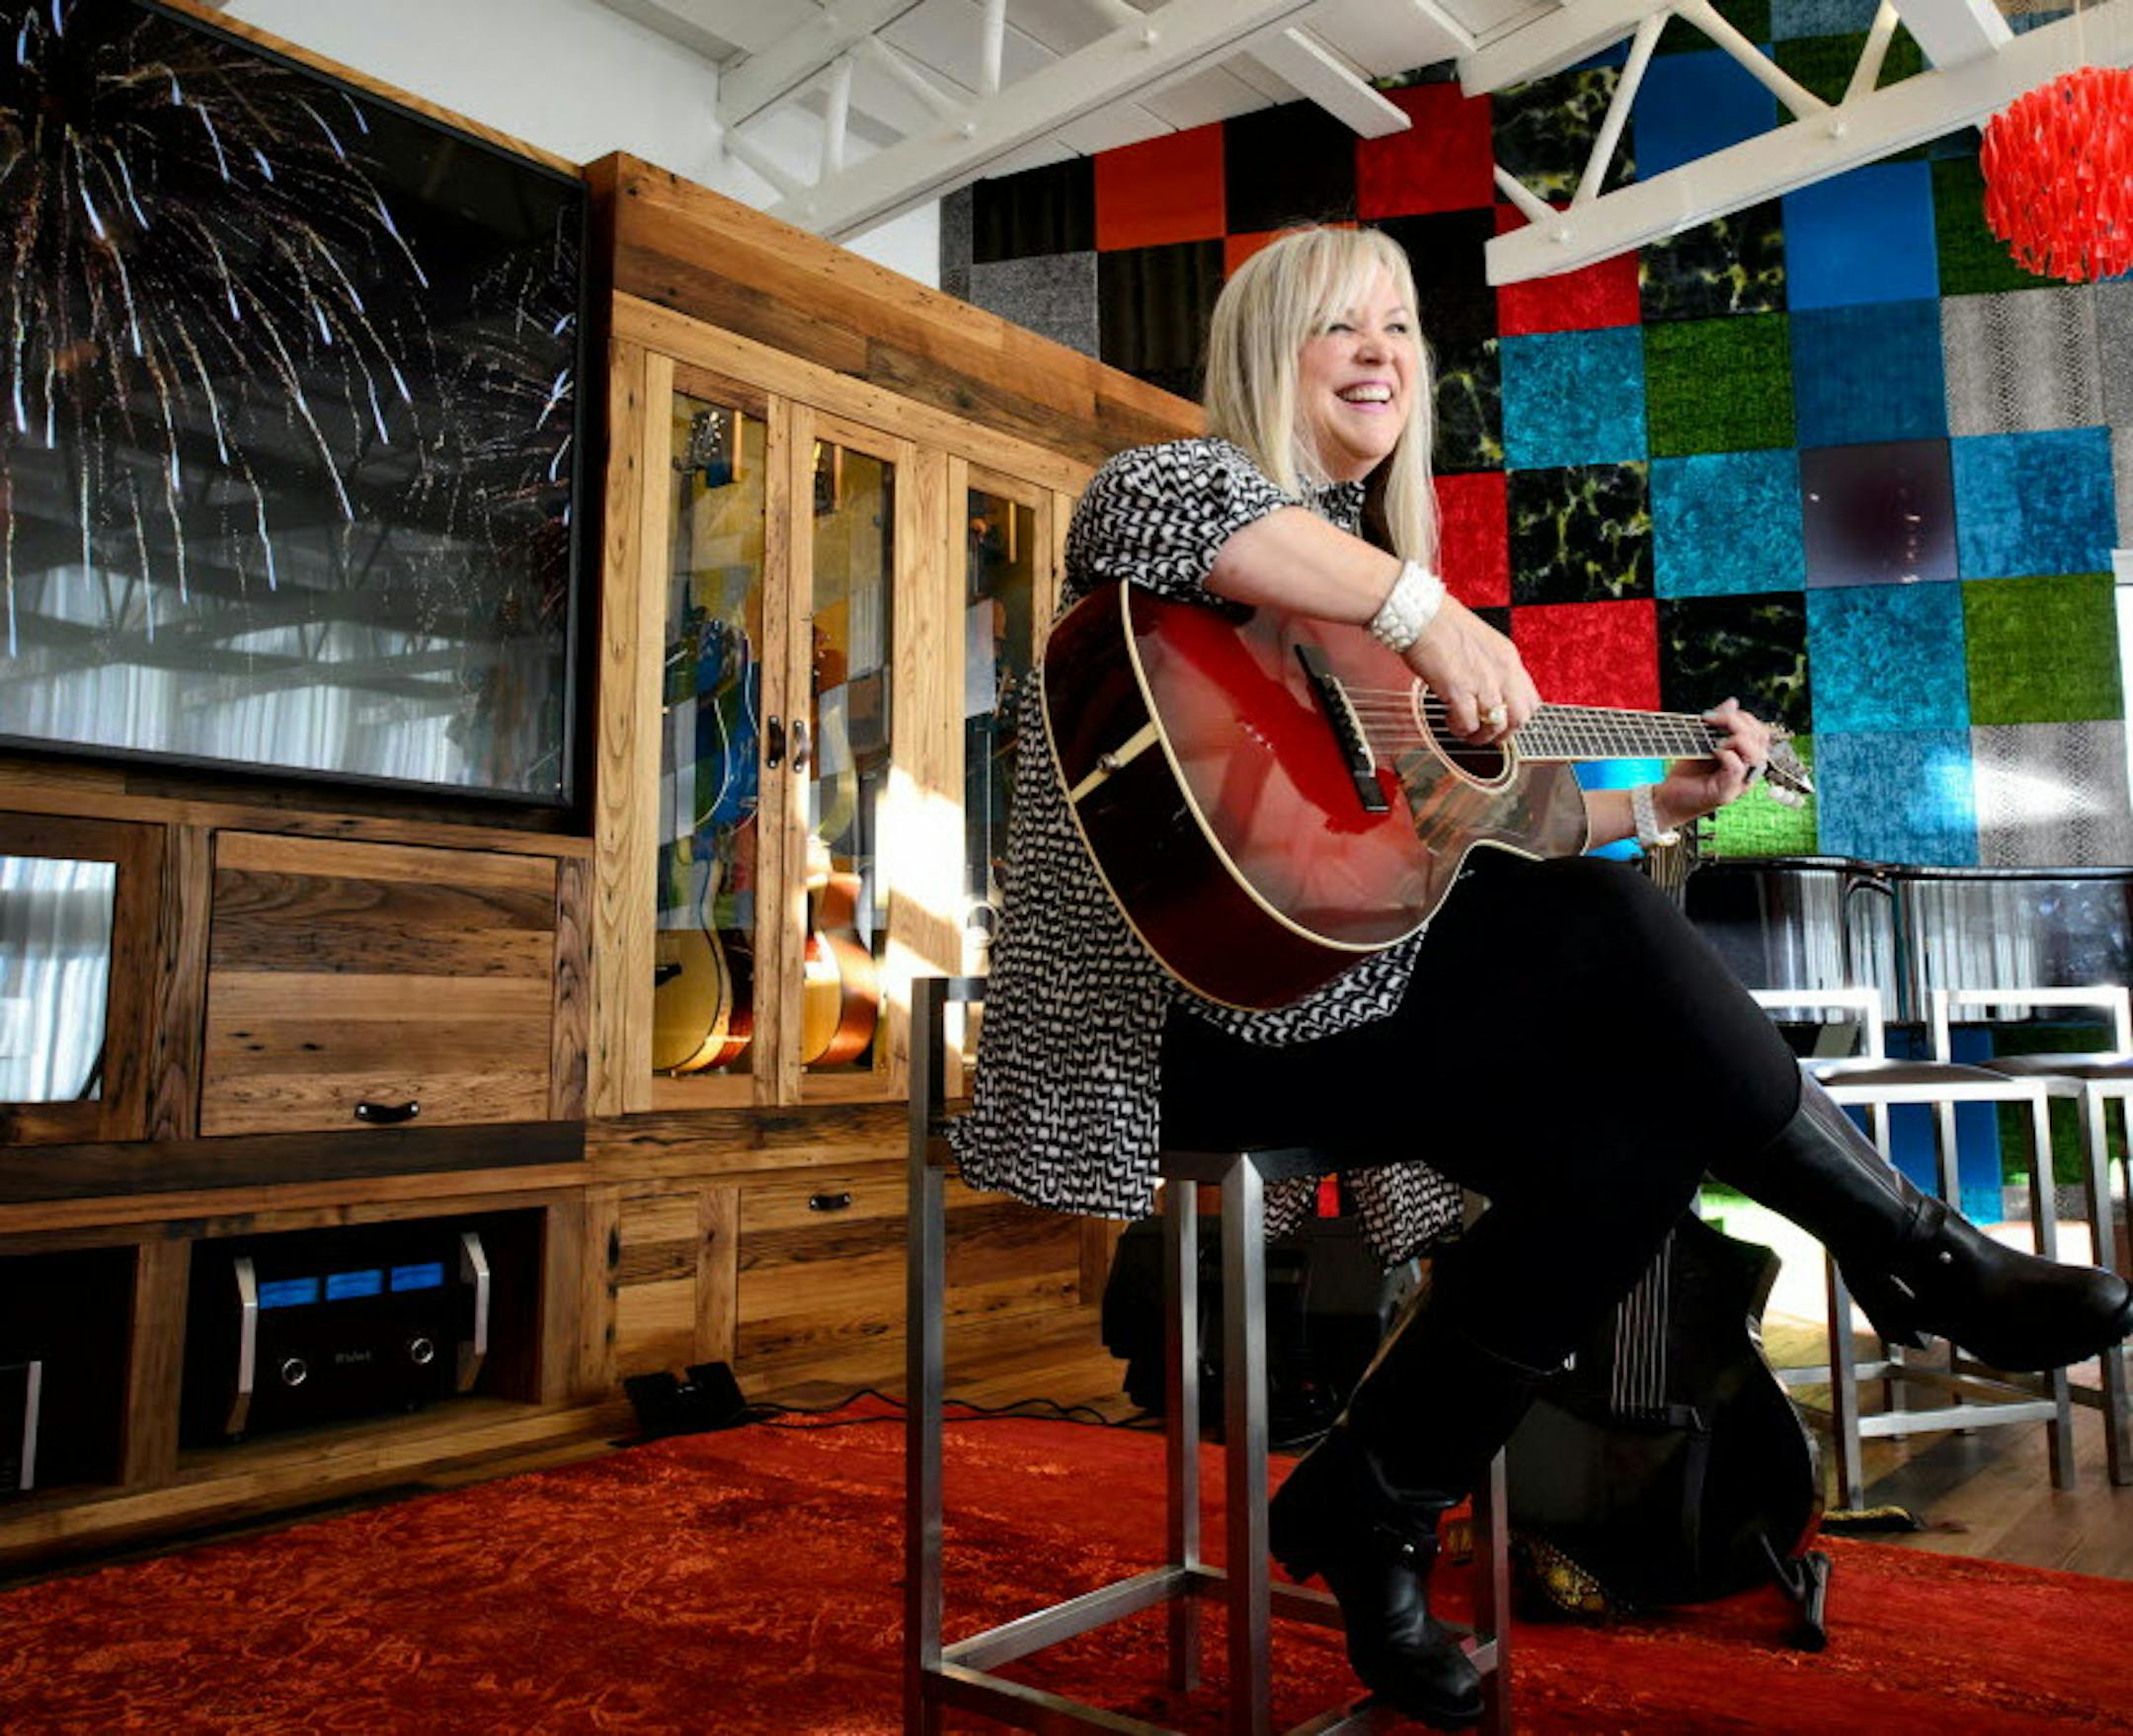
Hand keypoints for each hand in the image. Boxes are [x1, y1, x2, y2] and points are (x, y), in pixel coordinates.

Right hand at [1404, 597, 1538, 744]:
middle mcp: (1501, 670)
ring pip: (1497, 725)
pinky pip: (1468, 723)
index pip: (1530, 700)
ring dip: (1480, 735)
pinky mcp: (1458, 688)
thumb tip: (1488, 691)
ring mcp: (1482, 680)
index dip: (1516, 717)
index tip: (1501, 723)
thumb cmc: (1441, 623)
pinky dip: (1460, 729)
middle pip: (1520, 717)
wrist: (1419, 613)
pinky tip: (1449, 720)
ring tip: (1464, 730)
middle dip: (1502, 733)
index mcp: (1508, 657)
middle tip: (1485, 734)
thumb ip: (1490, 667)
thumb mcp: (1481, 643)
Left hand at [1654, 697, 1771, 826]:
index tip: (1711, 715)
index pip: (1760, 731)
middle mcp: (1748, 771)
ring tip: (1713, 740)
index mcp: (1746, 758)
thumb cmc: (1687, 773)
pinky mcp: (1726, 793)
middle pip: (1761, 739)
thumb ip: (1719, 724)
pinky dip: (1727, 755)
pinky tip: (1713, 751)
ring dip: (1736, 739)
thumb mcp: (1703, 743)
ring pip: (1756, 754)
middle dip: (1737, 722)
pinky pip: (1738, 768)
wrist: (1667, 799)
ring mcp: (1739, 783)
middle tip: (1710, 721)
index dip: (1742, 718)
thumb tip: (1733, 702)